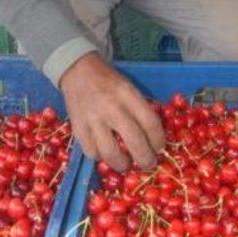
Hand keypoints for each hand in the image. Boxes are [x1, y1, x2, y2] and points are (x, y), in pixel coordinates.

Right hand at [59, 52, 164, 172]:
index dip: (158, 140)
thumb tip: (154, 137)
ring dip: (123, 164)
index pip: (150, 122)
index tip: (159, 147)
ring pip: (111, 152)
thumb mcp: (129, 88)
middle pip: (134, 141)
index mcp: (127, 94)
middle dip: (145, 158)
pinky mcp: (78, 128)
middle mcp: (111, 107)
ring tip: (127, 164)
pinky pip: (92, 152)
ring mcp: (93, 119)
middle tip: (149, 163)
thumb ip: (140, 109)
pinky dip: (101, 157)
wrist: (79, 72)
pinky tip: (106, 153)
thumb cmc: (109, 82)